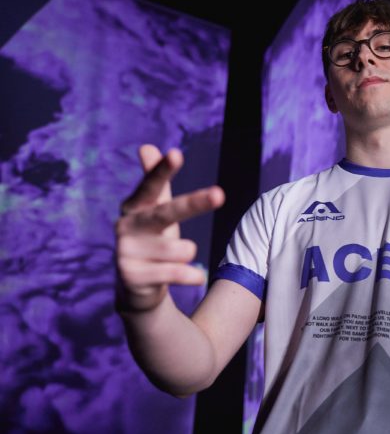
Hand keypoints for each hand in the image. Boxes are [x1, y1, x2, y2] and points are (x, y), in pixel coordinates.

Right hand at [115, 145, 224, 311]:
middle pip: (166, 213)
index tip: (176, 154)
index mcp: (134, 208)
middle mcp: (125, 227)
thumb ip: (156, 183)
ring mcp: (125, 252)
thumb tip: (147, 146)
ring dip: (188, 253)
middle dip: (193, 203)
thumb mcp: (156, 211)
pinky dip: (191, 275)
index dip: (161, 171)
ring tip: (182, 257)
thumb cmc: (153, 241)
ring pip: (177, 249)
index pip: (150, 186)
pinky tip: (197, 278)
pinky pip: (174, 273)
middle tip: (220, 193)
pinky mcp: (131, 277)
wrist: (136, 287)